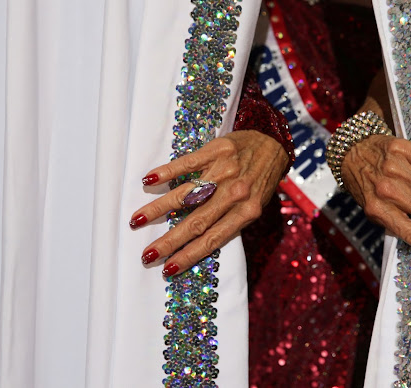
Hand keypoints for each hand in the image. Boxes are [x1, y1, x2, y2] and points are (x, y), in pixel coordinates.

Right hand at [131, 130, 288, 276]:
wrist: (273, 142)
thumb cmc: (261, 178)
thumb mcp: (254, 204)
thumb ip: (230, 220)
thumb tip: (199, 242)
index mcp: (246, 212)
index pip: (213, 239)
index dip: (189, 255)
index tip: (168, 269)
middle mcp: (235, 194)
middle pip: (196, 222)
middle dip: (169, 241)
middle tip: (146, 254)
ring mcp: (225, 171)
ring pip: (186, 194)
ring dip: (158, 209)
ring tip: (137, 221)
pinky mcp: (217, 150)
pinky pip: (188, 163)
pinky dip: (167, 172)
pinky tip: (149, 181)